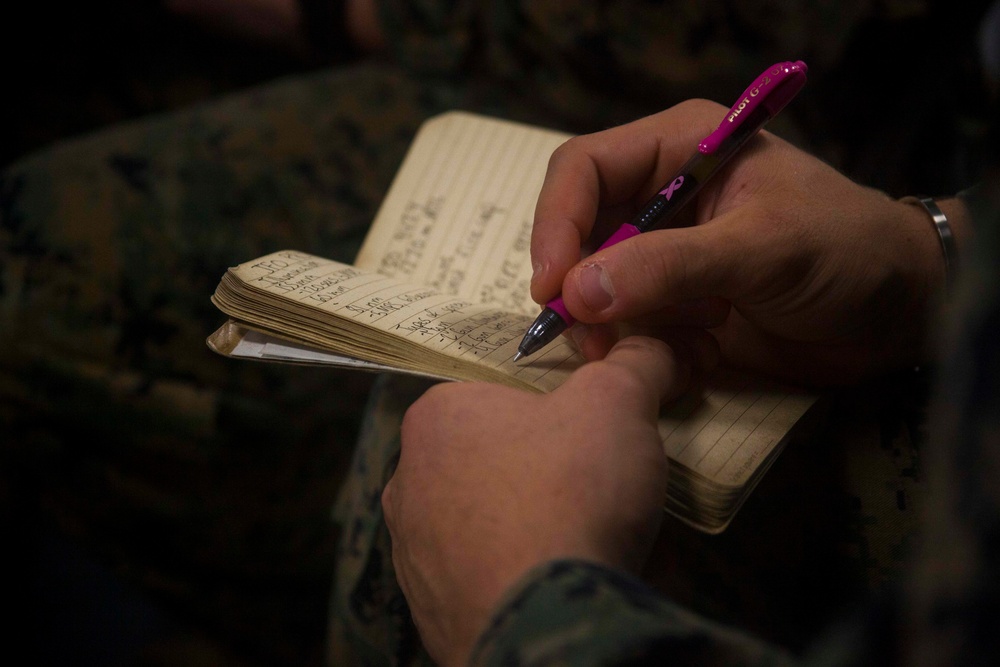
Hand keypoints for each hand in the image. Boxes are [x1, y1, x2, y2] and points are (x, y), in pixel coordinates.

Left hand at [382, 337, 687, 665]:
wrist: (544, 619)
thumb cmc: (568, 492)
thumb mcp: (617, 403)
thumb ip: (634, 363)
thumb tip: (651, 348)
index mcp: (436, 418)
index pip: (495, 396)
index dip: (551, 411)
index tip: (588, 433)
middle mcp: (407, 480)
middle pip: (488, 459)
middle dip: (537, 470)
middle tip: (590, 487)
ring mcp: (412, 552)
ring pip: (482, 521)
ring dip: (524, 525)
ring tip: (578, 539)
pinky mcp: (429, 609)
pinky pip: (481, 577)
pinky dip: (515, 576)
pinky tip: (553, 582)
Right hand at [531, 99, 966, 385]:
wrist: (899, 312)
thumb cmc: (846, 255)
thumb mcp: (763, 250)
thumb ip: (672, 265)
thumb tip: (577, 291)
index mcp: (679, 148)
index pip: (583, 169)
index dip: (555, 223)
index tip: (552, 287)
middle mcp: (661, 194)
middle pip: (577, 230)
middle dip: (577, 285)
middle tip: (588, 337)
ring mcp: (665, 251)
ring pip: (595, 284)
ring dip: (607, 325)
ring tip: (643, 353)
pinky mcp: (675, 299)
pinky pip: (627, 322)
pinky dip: (641, 346)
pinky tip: (689, 357)